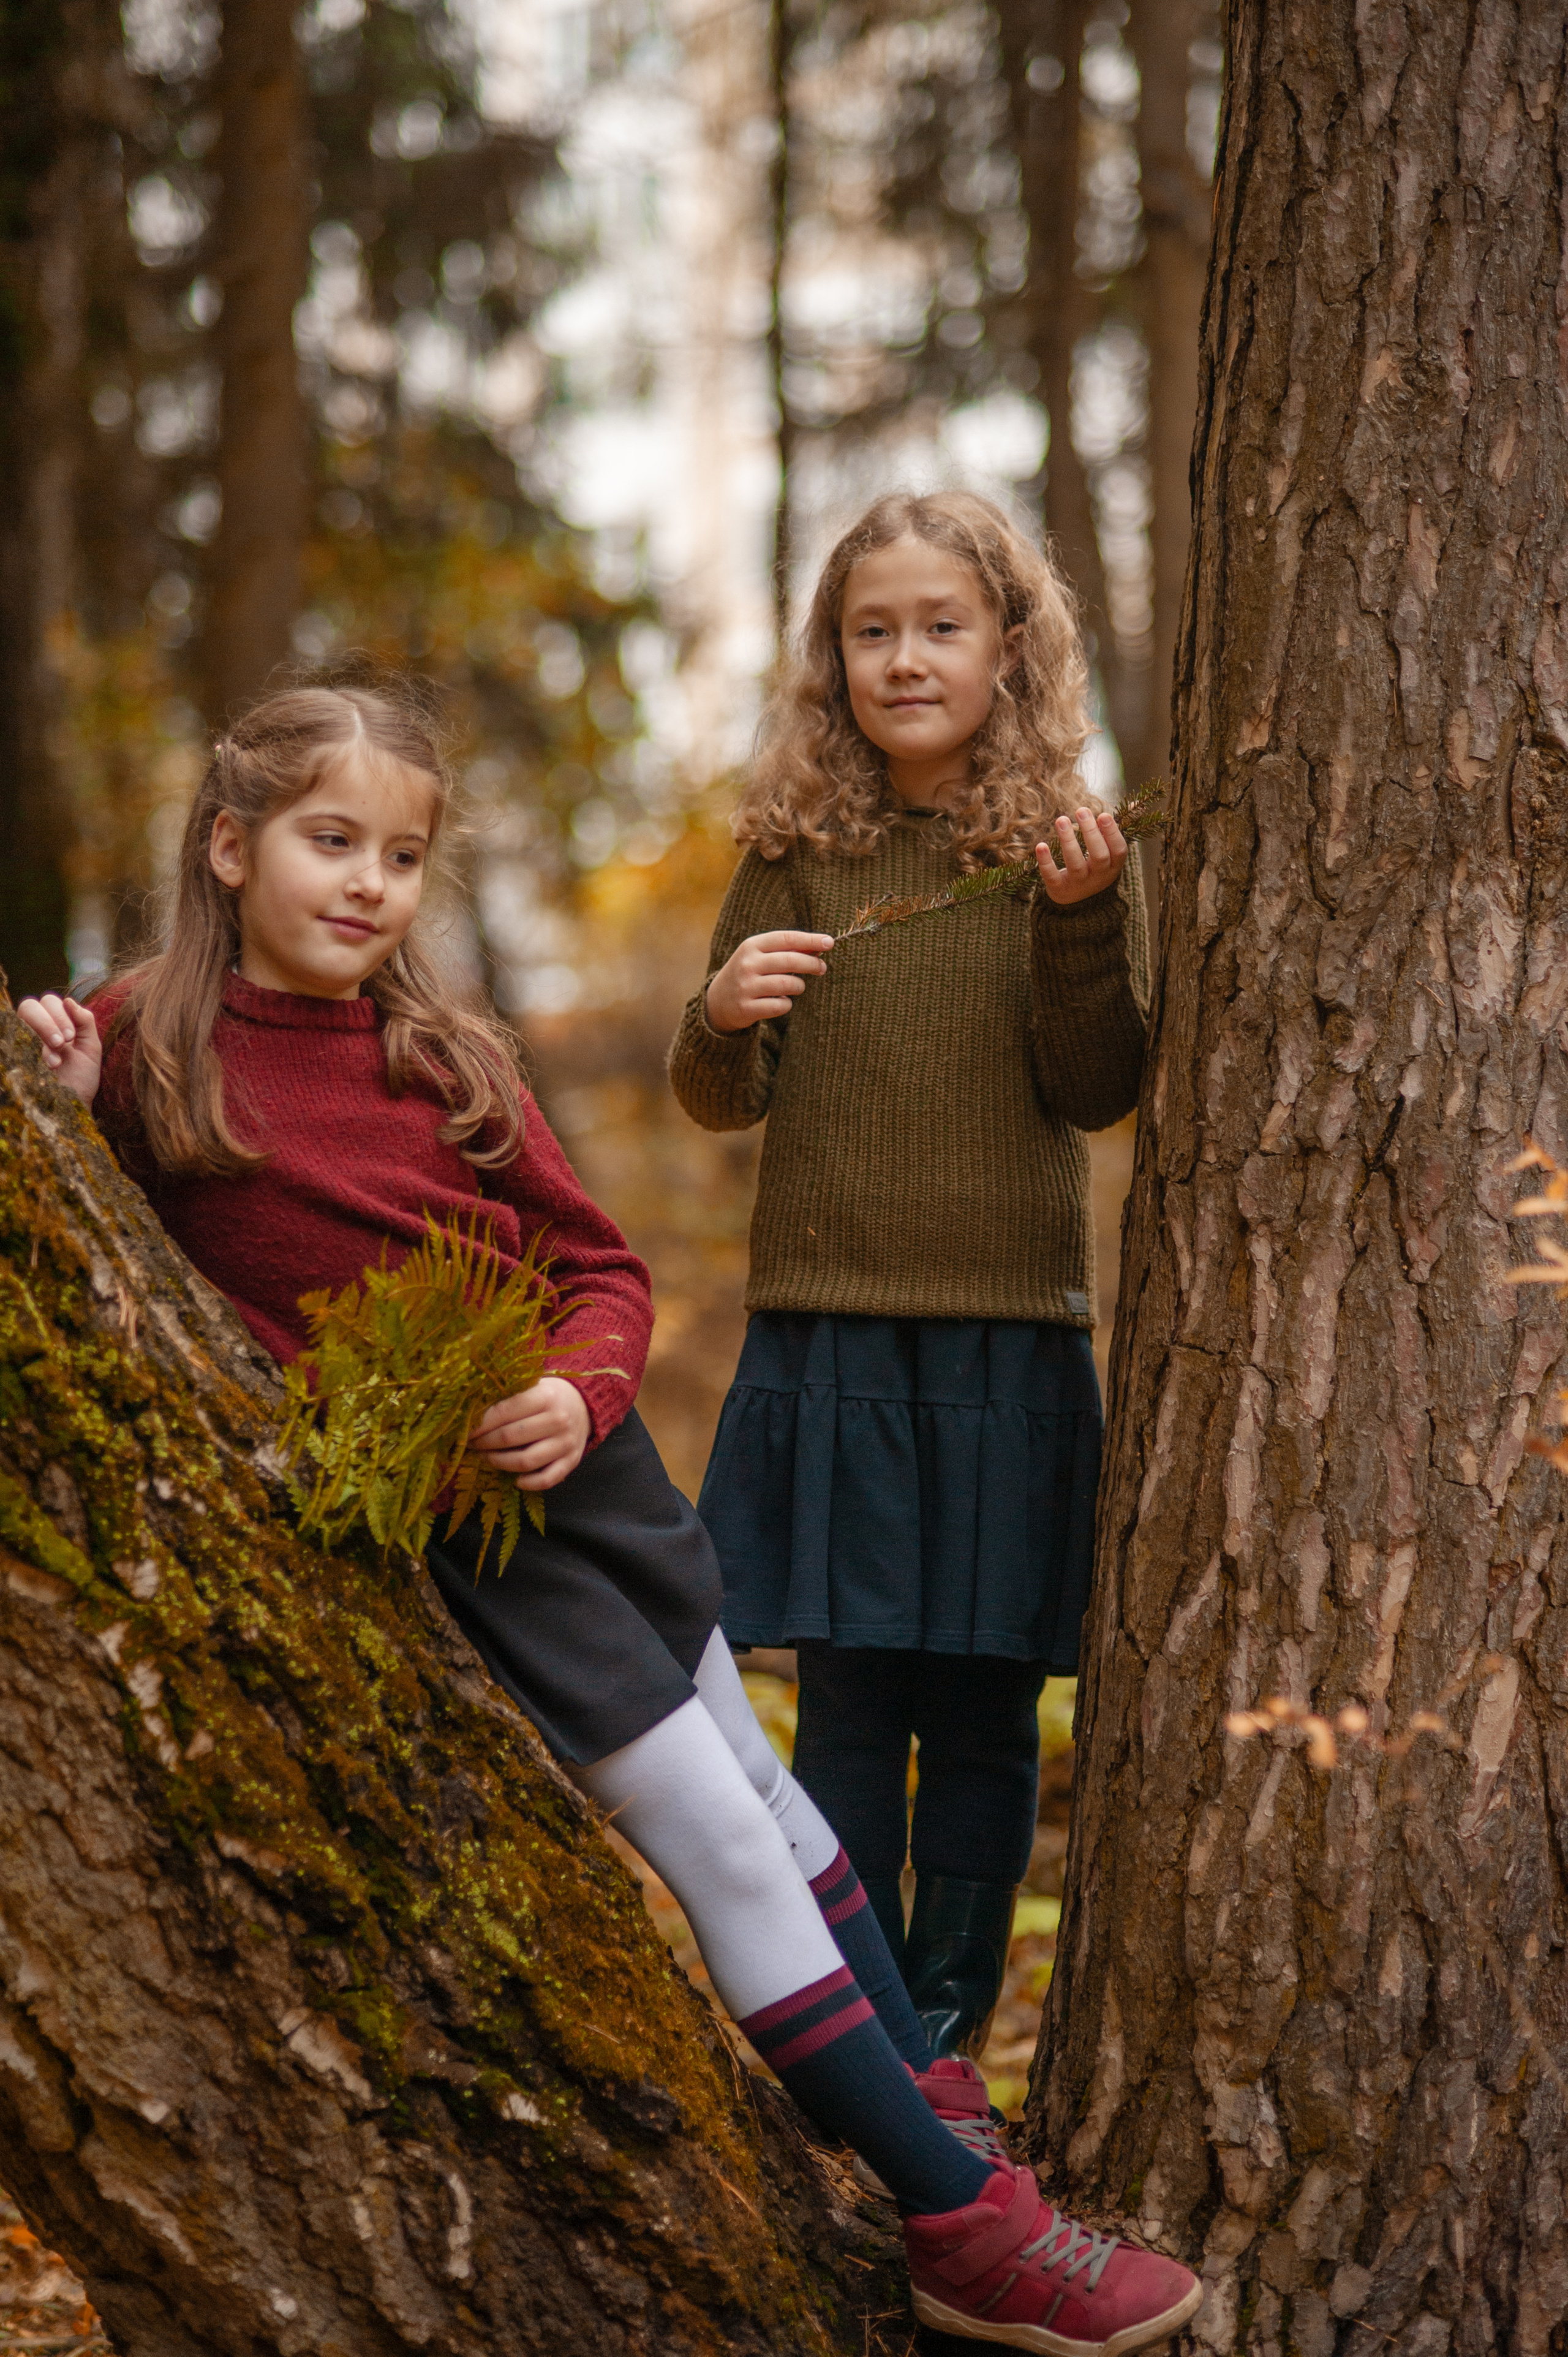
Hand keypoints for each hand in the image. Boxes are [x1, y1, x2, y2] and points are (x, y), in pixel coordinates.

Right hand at [16, 993, 102, 1103]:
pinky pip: (13, 1037)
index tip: (71, 1036)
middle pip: (30, 1005)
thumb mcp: (90, 1047)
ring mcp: (22, 1039)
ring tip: (55, 1057)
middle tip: (63, 1042)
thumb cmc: (81, 1077)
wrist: (73, 1103)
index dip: (60, 1014)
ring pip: (21, 1017)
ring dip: (42, 1031)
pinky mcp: (14, 1053)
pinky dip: (33, 1047)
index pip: (49, 1002)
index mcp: (55, 1023)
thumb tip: (69, 1000)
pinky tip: (48, 1064)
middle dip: (49, 1022)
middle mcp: (35, 1028)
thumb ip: (85, 1021)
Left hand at [470, 1376, 590, 1492]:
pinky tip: (515, 1479)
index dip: (480, 1424)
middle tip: (471, 1444)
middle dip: (485, 1443)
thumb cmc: (548, 1396)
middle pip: (510, 1437)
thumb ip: (507, 1398)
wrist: (584, 1404)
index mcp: (545, 1396)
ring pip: (525, 1461)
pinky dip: (528, 1483)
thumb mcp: (531, 1387)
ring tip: (487, 1458)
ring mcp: (566, 1442)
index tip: (466, 1430)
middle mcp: (558, 1419)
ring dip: (499, 1462)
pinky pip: (547, 1479)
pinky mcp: (573, 1460)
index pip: (504, 1412)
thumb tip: (471, 1414)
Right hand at [705, 930, 833, 1033]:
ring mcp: (745, 987)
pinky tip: (780, 1002)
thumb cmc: (748, 973)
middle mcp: (747, 964)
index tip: (829, 942)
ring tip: (797, 987)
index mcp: (751, 946)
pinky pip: (780, 1006)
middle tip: (822, 968)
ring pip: (788, 985)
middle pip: (790, 961)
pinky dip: (786, 1005)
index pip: (786, 939)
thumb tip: (820, 945)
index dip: (810, 939)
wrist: (717, 1001)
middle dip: (812, 964)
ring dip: (799, 986)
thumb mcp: (761, 956)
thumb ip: (787, 950)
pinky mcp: (746, 1008)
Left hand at [1035, 807, 1127, 906]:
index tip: (1103, 815)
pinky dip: (1046, 862)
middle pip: (1099, 856)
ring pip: (1075, 864)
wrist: (1077, 901)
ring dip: (1068, 841)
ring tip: (1061, 820)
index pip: (1118, 850)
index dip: (1112, 833)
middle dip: (1090, 832)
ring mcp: (1079, 885)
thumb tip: (1134, 804)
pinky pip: (1052, 876)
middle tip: (1081, 810)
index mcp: (1113, 866)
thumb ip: (1115, 829)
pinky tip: (1041, 846)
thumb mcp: (1109, 853)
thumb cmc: (1094, 867)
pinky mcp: (1059, 889)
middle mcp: (1098, 877)